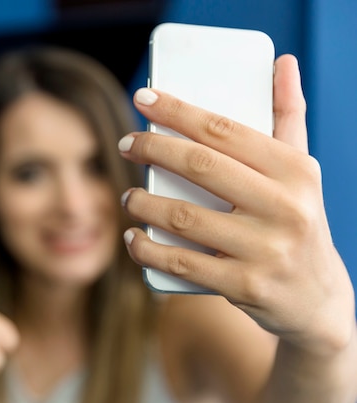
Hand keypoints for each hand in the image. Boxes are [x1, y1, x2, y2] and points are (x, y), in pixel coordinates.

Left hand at [119, 54, 354, 354]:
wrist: (316, 298)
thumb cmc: (298, 221)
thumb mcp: (302, 171)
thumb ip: (289, 118)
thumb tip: (284, 63)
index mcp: (295, 171)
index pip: (224, 130)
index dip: (177, 111)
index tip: (143, 98)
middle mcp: (285, 208)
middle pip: (200, 166)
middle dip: (153, 148)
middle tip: (127, 144)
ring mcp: (265, 250)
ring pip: (184, 217)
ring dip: (143, 203)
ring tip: (129, 195)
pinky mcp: (244, 285)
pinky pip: (182, 264)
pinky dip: (148, 250)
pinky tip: (133, 238)